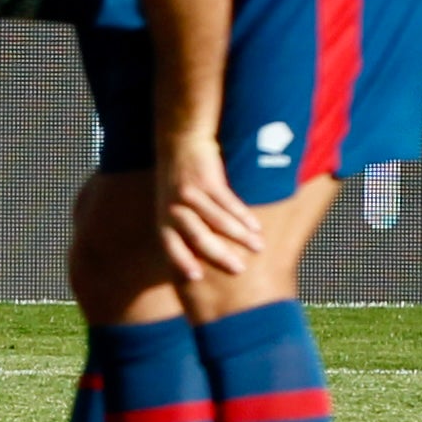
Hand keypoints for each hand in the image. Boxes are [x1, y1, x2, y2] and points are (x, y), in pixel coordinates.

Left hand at [155, 132, 262, 282]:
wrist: (180, 143)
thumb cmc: (179, 182)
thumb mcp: (171, 206)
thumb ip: (182, 228)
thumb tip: (199, 259)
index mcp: (163, 217)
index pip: (170, 245)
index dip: (181, 261)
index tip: (196, 278)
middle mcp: (173, 207)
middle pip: (196, 237)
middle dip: (219, 255)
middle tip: (239, 270)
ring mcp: (190, 194)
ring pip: (217, 220)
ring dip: (240, 236)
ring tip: (258, 248)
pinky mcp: (206, 180)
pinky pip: (228, 202)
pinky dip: (243, 215)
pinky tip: (256, 226)